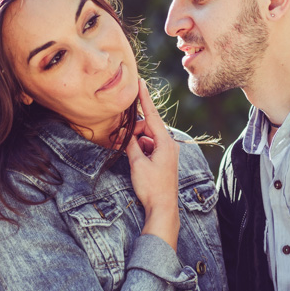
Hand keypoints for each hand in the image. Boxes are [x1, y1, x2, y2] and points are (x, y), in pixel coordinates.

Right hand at [125, 79, 179, 249]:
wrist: (162, 208)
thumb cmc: (151, 186)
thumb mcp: (137, 163)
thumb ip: (131, 145)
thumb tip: (126, 134)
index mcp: (165, 142)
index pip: (152, 115)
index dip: (144, 98)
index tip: (141, 82)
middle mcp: (169, 145)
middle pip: (148, 127)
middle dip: (133, 130)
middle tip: (121, 139)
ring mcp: (167, 153)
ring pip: (147, 138)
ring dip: (136, 141)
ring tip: (127, 151)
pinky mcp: (163, 160)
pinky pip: (149, 147)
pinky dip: (140, 148)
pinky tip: (134, 157)